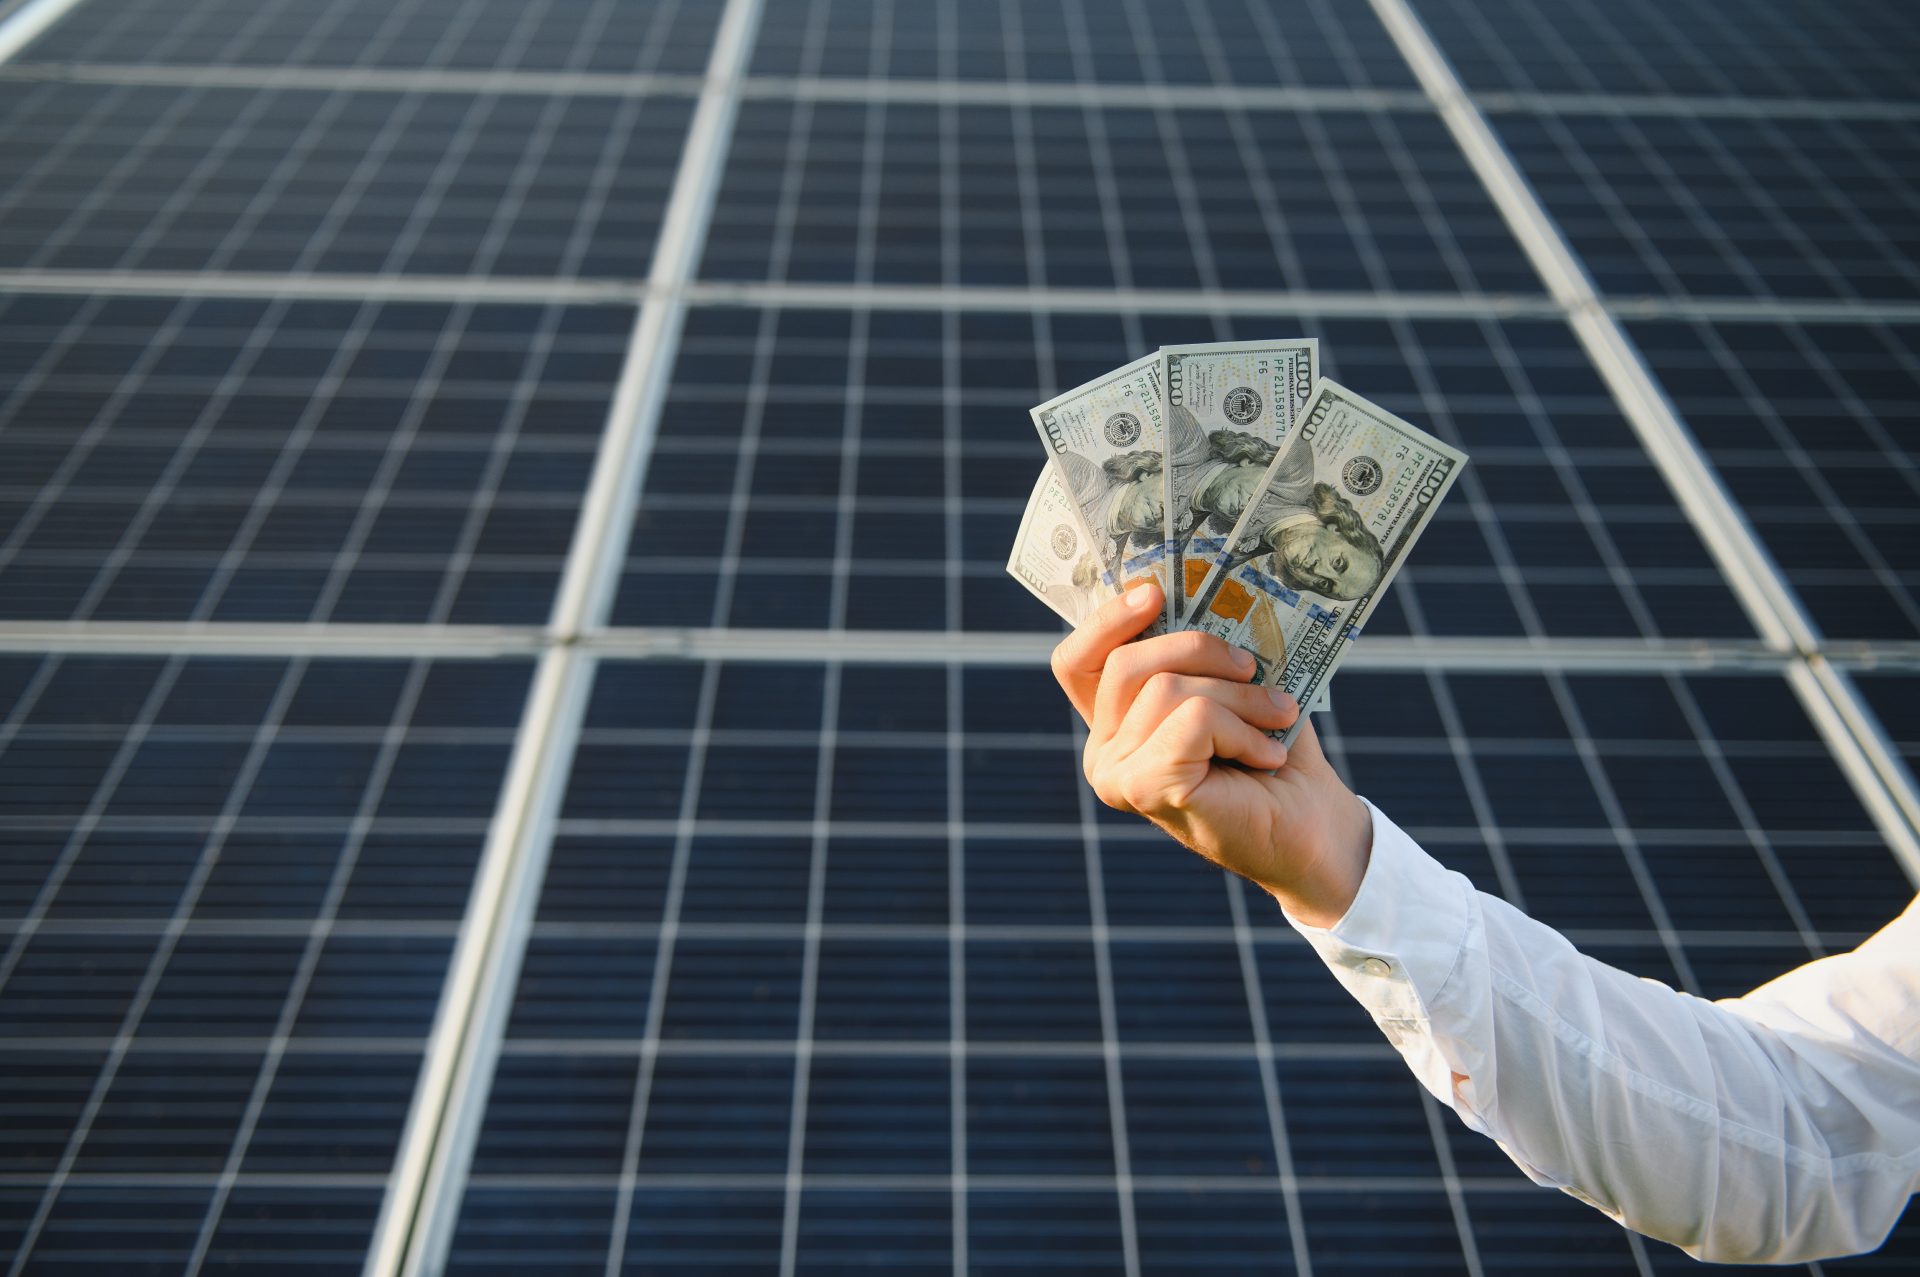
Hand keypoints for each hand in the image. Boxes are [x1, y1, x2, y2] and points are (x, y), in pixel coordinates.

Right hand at [1052, 580, 1372, 927]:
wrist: (1314, 827)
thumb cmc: (1274, 754)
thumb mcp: (1233, 687)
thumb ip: (1200, 652)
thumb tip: (1201, 591)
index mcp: (1115, 725)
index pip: (1077, 662)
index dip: (1106, 621)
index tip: (1154, 592)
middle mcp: (1103, 752)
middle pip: (1127, 661)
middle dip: (1202, 650)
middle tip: (1254, 668)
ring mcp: (1117, 775)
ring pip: (1167, 688)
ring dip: (1240, 697)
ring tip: (1276, 720)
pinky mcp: (1145, 788)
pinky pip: (1193, 718)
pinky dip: (1243, 728)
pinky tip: (1266, 756)